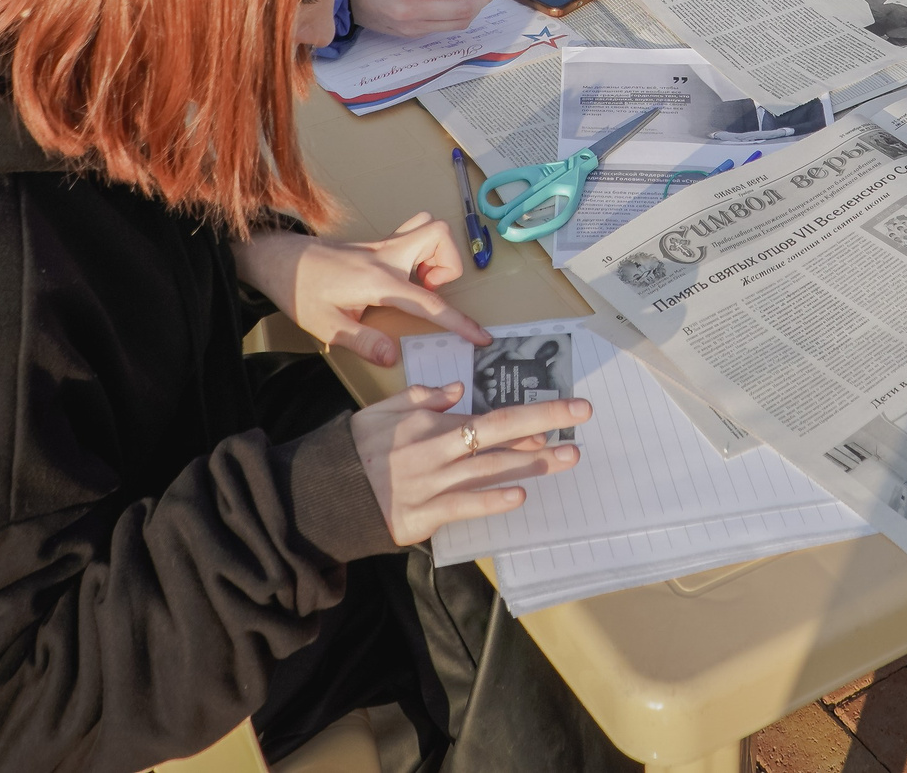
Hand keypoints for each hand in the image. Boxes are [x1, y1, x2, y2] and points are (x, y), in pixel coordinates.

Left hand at [234, 214, 491, 366]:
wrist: (277, 259)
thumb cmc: (299, 291)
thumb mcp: (327, 325)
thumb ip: (363, 342)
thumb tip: (394, 357)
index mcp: (378, 281)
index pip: (429, 302)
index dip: (459, 322)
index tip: (481, 337)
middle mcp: (386, 255)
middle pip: (438, 234)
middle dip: (448, 263)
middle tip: (428, 290)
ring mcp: (382, 244)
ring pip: (428, 225)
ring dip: (435, 252)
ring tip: (418, 282)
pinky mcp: (377, 242)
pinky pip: (412, 231)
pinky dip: (420, 248)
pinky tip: (403, 274)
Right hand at [351, 381, 590, 546]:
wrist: (324, 493)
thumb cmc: (357, 449)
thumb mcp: (383, 411)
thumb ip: (420, 396)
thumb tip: (457, 390)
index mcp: (427, 421)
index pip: (487, 415)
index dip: (527, 415)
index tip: (562, 412)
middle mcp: (434, 448)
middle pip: (497, 431)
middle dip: (544, 420)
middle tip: (582, 415)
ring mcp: (430, 483)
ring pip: (489, 468)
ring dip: (532, 461)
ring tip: (567, 456)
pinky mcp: (422, 515)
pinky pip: (463, 506)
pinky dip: (491, 500)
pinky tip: (519, 495)